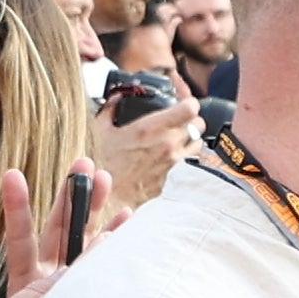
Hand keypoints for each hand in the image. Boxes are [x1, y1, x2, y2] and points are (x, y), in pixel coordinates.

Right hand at [96, 96, 196, 214]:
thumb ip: (111, 109)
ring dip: (188, 139)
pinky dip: (174, 159)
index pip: (191, 107)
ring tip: (171, 139)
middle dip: (190, 120)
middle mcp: (168, 145)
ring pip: (196, 145)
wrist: (103, 199)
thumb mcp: (100, 129)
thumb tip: (116, 98)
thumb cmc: (100, 166)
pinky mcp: (168, 180)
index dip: (188, 102)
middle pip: (198, 125)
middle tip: (176, 120)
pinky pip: (180, 165)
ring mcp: (171, 164)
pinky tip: (158, 158)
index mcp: (153, 128)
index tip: (181, 102)